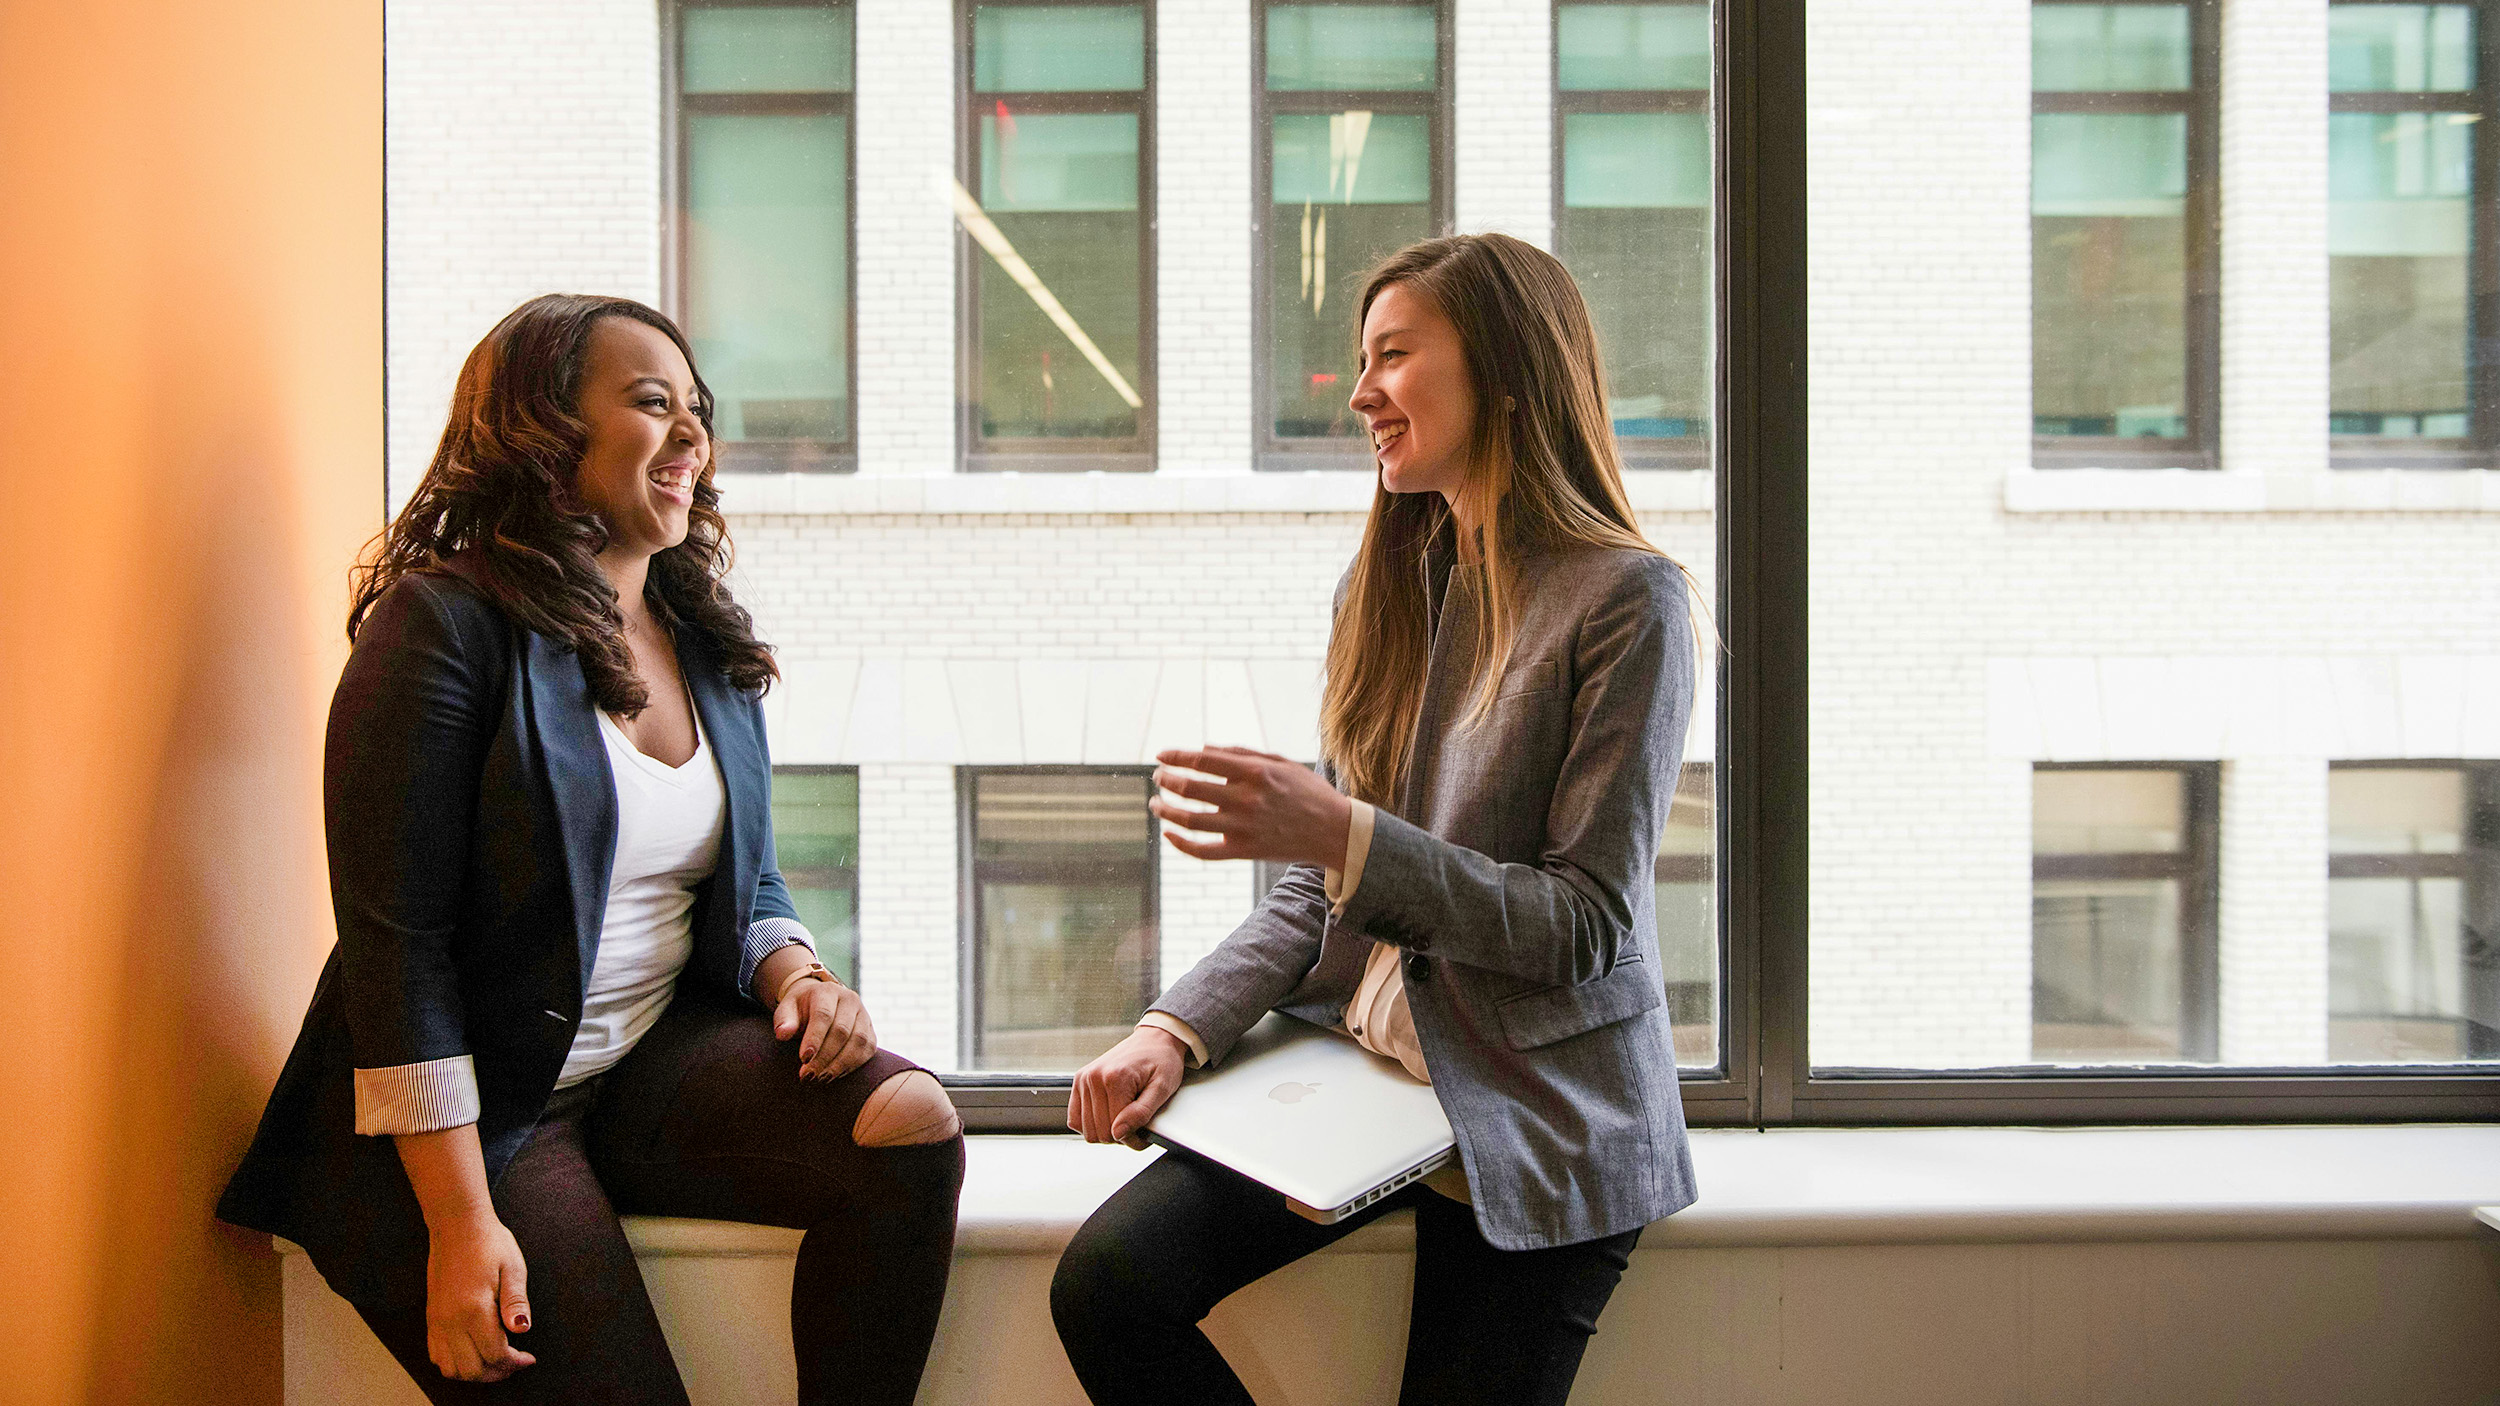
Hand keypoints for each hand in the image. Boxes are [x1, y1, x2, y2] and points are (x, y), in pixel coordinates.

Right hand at [423, 1214, 534, 1382]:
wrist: (457, 1225)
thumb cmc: (488, 1242)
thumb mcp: (513, 1267)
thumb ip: (516, 1302)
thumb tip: (522, 1329)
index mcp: (474, 1309)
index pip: (495, 1354)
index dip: (515, 1362)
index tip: (528, 1358)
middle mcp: (451, 1320)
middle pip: (472, 1370)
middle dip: (497, 1372)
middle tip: (514, 1362)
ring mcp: (438, 1321)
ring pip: (450, 1368)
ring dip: (474, 1372)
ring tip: (494, 1361)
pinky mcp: (431, 1318)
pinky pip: (436, 1355)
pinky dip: (454, 1363)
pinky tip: (471, 1352)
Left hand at [776, 975, 877, 1080]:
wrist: (821, 1004)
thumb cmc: (801, 1010)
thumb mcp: (787, 1010)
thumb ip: (784, 1020)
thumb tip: (783, 1034)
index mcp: (827, 992)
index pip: (824, 1015)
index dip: (815, 1038)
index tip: (803, 1059)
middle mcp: (850, 1000)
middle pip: (841, 1031)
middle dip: (824, 1057)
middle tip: (808, 1076)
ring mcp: (864, 1015)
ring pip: (859, 1041)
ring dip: (839, 1064)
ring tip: (821, 1079)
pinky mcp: (871, 1031)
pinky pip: (868, 1050)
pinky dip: (853, 1066)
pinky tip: (835, 1075)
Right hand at [1068, 1025, 1186, 1148]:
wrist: (1155, 1039)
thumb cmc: (1162, 1061)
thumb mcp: (1162, 1088)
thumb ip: (1141, 1113)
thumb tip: (1118, 1133)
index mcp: (1115, 1078)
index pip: (1115, 1130)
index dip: (1133, 1138)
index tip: (1145, 1134)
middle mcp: (1094, 1077)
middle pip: (1099, 1133)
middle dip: (1120, 1136)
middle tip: (1136, 1126)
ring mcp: (1083, 1079)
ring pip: (1086, 1130)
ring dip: (1106, 1132)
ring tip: (1123, 1120)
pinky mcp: (1079, 1081)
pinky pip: (1074, 1119)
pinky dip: (1091, 1125)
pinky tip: (1108, 1117)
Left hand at [1149, 746, 1351, 866]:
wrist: (1334, 831)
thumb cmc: (1307, 791)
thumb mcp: (1280, 762)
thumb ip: (1241, 753)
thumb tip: (1203, 748)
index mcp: (1255, 772)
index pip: (1203, 760)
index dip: (1176, 756)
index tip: (1161, 755)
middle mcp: (1246, 798)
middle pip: (1190, 787)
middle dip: (1166, 780)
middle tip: (1158, 777)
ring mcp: (1243, 827)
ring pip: (1189, 820)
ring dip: (1165, 810)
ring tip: (1156, 803)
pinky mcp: (1244, 851)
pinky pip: (1203, 851)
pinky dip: (1180, 844)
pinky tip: (1168, 834)